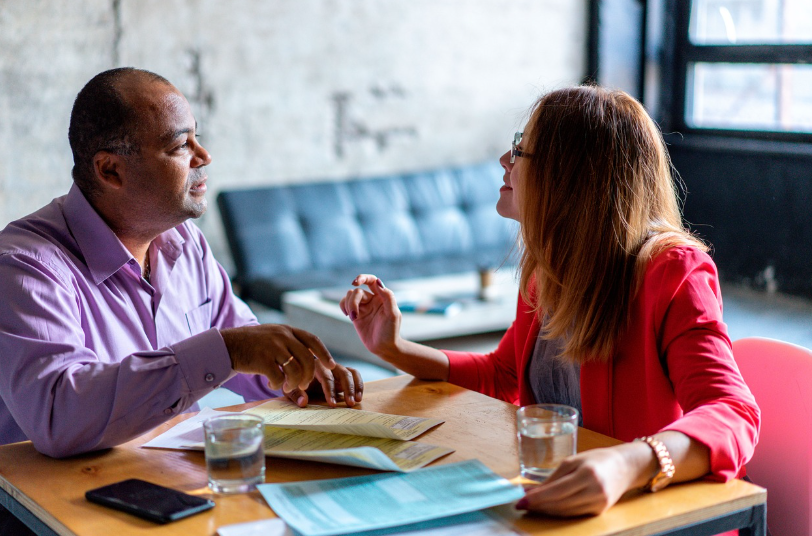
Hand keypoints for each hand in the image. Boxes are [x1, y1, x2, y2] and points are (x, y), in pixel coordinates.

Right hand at [220, 324, 335, 392]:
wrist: (228, 345)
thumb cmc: (254, 345)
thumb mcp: (274, 336)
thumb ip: (291, 343)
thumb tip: (312, 359)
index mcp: (287, 330)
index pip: (313, 340)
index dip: (325, 354)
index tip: (332, 366)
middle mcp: (282, 336)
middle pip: (307, 358)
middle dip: (309, 375)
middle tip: (304, 384)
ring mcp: (272, 347)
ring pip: (295, 370)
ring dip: (294, 383)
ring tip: (286, 386)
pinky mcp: (262, 360)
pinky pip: (278, 377)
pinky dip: (277, 384)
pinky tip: (272, 383)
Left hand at [284, 361, 363, 407]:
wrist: (296, 370)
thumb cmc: (293, 381)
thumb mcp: (289, 388)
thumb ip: (295, 395)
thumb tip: (303, 403)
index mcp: (314, 366)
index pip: (326, 377)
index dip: (330, 391)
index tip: (333, 404)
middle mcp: (327, 365)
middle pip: (341, 373)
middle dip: (347, 389)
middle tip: (350, 403)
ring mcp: (336, 367)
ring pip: (350, 373)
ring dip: (354, 387)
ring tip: (356, 401)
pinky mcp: (343, 371)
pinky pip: (354, 374)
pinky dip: (359, 384)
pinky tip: (359, 397)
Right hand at [339, 275, 401, 357]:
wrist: (384, 347)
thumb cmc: (391, 331)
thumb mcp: (393, 314)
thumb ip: (388, 297)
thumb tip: (378, 282)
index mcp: (383, 296)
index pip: (372, 280)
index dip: (363, 278)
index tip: (355, 283)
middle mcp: (372, 299)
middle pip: (357, 291)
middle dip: (353, 302)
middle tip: (354, 316)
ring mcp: (363, 306)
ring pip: (350, 296)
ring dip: (348, 305)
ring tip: (352, 318)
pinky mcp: (356, 314)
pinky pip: (345, 303)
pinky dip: (343, 306)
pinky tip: (348, 315)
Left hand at [516, 446, 638, 516]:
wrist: (625, 467)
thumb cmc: (597, 459)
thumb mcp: (574, 461)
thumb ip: (554, 476)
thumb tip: (531, 490)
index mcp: (587, 474)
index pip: (556, 491)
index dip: (537, 498)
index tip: (521, 500)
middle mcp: (595, 491)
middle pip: (560, 504)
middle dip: (538, 506)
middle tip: (522, 504)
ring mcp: (599, 504)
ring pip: (565, 512)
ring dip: (546, 511)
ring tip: (531, 506)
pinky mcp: (599, 512)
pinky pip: (573, 514)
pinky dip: (558, 512)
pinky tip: (547, 508)